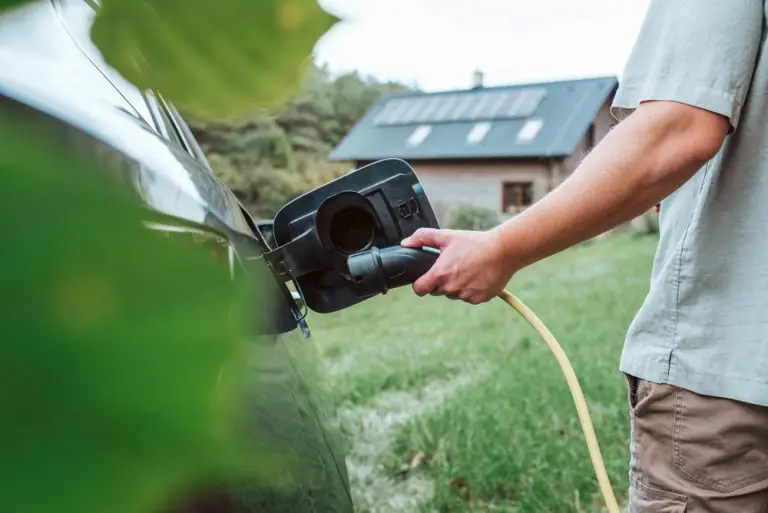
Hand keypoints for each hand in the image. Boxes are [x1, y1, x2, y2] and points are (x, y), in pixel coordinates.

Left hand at [400, 227, 515, 303]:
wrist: (503, 251)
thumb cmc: (474, 243)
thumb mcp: (447, 236)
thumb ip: (422, 237)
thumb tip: (405, 243)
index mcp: (440, 274)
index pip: (419, 290)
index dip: (420, 283)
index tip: (425, 277)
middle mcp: (451, 288)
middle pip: (436, 291)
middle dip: (440, 281)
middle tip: (452, 266)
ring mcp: (465, 295)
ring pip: (453, 294)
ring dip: (455, 285)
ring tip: (467, 269)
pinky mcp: (478, 299)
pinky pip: (468, 297)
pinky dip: (470, 289)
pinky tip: (477, 276)